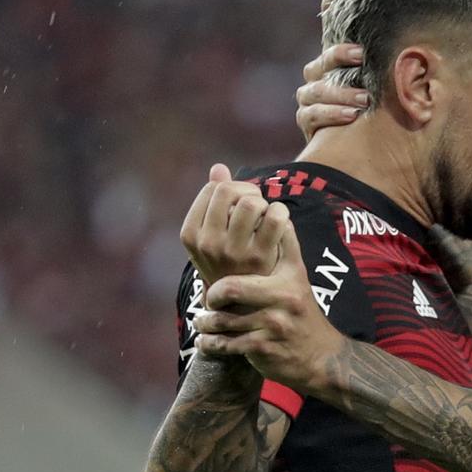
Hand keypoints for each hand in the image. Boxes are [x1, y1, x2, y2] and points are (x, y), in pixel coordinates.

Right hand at [180, 163, 288, 285]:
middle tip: (257, 207)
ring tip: (265, 217)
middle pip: (230, 190)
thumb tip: (219, 167)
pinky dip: (281, 213)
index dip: (231, 188)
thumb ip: (214, 199)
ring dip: (264, 204)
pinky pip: (275, 216)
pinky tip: (280, 223)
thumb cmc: (230, 262)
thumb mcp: (212, 234)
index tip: (239, 204)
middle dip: (248, 191)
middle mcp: (207, 243)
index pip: (212, 189)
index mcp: (190, 234)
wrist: (246, 304)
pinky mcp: (260, 256)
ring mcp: (233, 251)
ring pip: (251, 202)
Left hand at [193, 223, 347, 395]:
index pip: (259, 249)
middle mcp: (284, 297)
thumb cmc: (300, 308)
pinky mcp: (264, 348)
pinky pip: (225, 344)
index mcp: (289, 274)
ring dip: (207, 323)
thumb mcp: (297, 274)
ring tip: (203, 321)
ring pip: (223, 320)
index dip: (234, 246)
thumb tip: (275, 210)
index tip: (224, 250)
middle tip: (209, 298)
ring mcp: (274, 324)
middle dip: (212, 295)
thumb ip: (285, 244)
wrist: (320, 355)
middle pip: (230, 288)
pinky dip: (210, 344)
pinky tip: (206, 341)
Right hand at [296, 44, 370, 141]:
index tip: (363, 54)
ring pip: (315, 92)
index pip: (328, 56)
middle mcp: (313, 83)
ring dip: (341, 96)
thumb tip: (404, 61)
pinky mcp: (306, 123)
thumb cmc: (369, 111)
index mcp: (324, 70)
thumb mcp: (370, 92)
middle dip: (344, 80)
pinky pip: (311, 115)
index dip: (342, 53)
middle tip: (368, 91)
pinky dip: (331, 114)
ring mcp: (307, 103)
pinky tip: (351, 116)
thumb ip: (375, 77)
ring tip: (364, 102)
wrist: (354, 147)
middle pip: (317, 72)